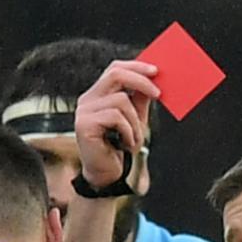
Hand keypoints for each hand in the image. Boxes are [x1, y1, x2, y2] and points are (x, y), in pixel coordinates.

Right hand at [73, 58, 158, 189]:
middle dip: (140, 81)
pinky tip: (126, 144)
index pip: (115, 69)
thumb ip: (140, 98)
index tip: (156, 71)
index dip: (135, 66)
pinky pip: (116, 117)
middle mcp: (87, 100)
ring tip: (135, 138)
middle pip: (115, 74)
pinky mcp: (84, 125)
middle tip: (158, 93)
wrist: (106, 175)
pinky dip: (128, 130)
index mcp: (97, 95)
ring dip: (135, 121)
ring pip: (120, 100)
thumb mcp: (135, 119)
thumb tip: (152, 79)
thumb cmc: (119, 147)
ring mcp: (84, 112)